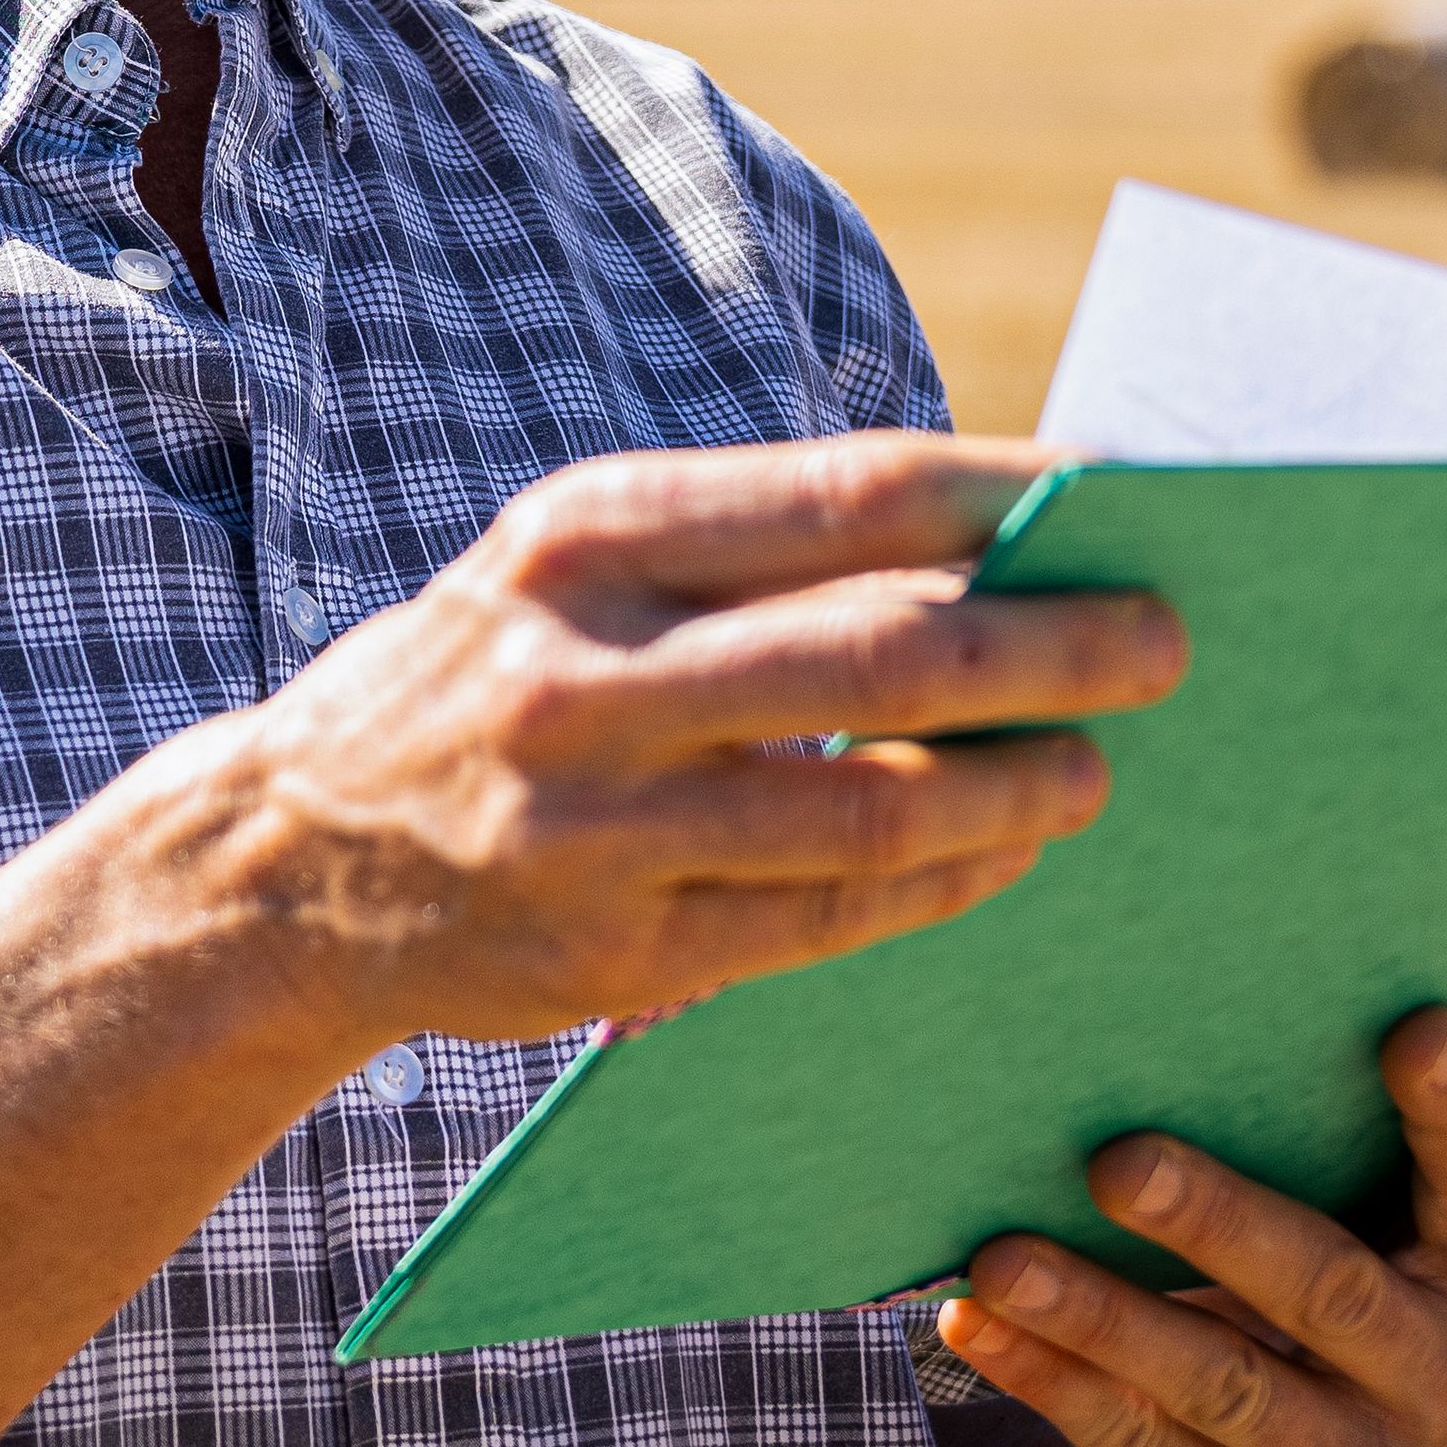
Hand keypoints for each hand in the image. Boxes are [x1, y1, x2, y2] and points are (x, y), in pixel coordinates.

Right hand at [196, 431, 1187, 1060]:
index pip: (850, 496)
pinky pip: (829, 920)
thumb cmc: (476, 683)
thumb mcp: (567, 568)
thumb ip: (743, 545)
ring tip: (1097, 768)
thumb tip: (985, 527)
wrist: (282, 861)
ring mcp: (597, 827)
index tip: (1123, 491)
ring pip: (874, 810)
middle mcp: (584, 673)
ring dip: (1021, 788)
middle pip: (887, 654)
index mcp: (584, 539)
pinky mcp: (615, 955)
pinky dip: (941, 886)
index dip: (1011, 496)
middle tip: (1165, 642)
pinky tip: (1001, 854)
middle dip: (1057, 647)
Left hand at [934, 1007, 1446, 1446]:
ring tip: (1000, 1258)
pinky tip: (980, 1325)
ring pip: (1226, 1384)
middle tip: (1113, 1160)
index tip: (1417, 1025)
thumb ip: (1308, 1156)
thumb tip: (1143, 1020)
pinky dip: (1057, 1382)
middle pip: (1334, 1291)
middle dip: (1219, 1223)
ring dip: (1102, 1315)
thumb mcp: (1345, 1236)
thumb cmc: (1299, 1297)